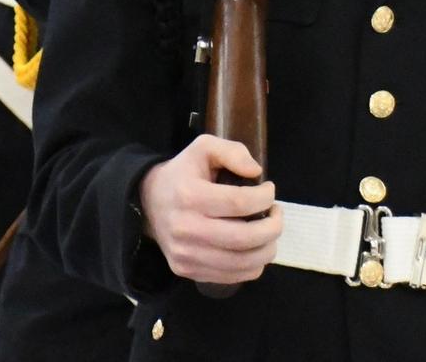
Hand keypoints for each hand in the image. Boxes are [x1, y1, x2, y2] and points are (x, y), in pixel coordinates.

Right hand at [137, 135, 282, 283]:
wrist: (149, 202)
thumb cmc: (183, 173)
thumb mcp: (204, 148)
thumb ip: (232, 152)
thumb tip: (256, 172)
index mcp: (190, 196)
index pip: (239, 203)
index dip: (264, 198)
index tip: (270, 190)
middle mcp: (186, 229)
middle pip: (244, 238)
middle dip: (273, 227)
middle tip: (276, 214)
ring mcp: (186, 255)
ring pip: (242, 263)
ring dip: (268, 249)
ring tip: (269, 231)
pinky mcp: (187, 271)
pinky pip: (232, 276)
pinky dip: (253, 265)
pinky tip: (255, 248)